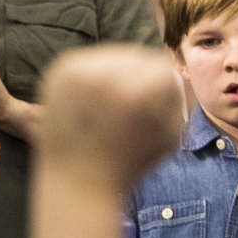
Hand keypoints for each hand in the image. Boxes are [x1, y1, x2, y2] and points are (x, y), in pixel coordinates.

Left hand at [35, 46, 184, 195]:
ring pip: (116, 55)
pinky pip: (90, 59)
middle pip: (140, 57)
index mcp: (141, 91)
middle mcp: (109, 75)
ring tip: (110, 104)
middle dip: (141, 79)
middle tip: (130, 107)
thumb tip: (171, 69)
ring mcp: (79, 70)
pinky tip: (92, 99)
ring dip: (119, 73)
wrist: (77, 182)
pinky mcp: (60, 70)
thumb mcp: (170, 132)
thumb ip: (177, 95)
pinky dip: (95, 74)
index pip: (164, 68)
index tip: (153, 110)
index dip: (163, 90)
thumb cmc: (130, 163)